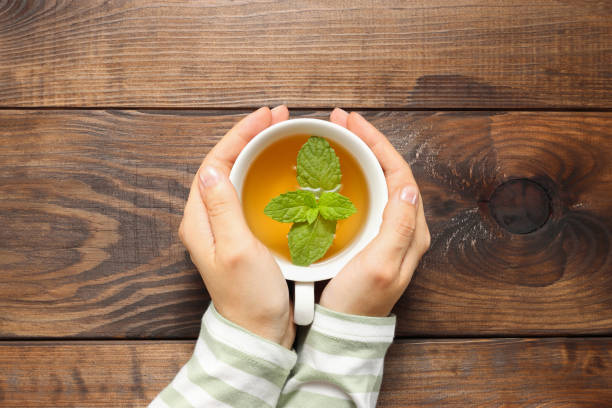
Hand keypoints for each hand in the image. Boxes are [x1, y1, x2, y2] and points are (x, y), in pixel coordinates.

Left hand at [179, 106, 294, 347]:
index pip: (215, 162)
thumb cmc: (249, 297)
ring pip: (236, 175)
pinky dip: (263, 174)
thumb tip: (211, 166)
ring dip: (255, 151)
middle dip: (248, 136)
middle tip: (276, 118)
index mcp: (200, 220)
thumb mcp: (235, 249)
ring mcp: (224, 227)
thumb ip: (221, 207)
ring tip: (279, 133)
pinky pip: (248, 192)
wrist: (259, 331)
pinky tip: (280, 170)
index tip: (264, 117)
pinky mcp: (240, 233)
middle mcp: (207, 220)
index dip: (239, 135)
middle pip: (224, 163)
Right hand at [320, 109, 430, 316]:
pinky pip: (366, 196)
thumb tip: (406, 186)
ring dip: (361, 156)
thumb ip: (398, 226)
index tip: (353, 123)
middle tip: (342, 122)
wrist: (344, 329)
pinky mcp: (370, 237)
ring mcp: (387, 232)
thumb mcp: (381, 264)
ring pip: (378, 181)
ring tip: (339, 138)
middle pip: (390, 171)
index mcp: (411, 230)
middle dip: (368, 143)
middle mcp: (404, 227)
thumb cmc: (360, 301)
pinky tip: (336, 172)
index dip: (377, 144)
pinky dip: (353, 177)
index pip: (399, 173)